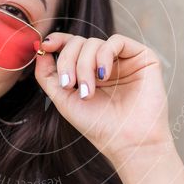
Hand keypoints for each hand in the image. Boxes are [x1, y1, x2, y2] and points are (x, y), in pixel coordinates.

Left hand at [33, 32, 173, 166]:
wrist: (128, 142)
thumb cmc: (98, 125)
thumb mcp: (63, 99)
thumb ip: (48, 75)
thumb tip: (40, 49)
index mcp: (89, 71)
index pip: (71, 46)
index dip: (57, 41)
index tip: (45, 46)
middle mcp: (106, 62)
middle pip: (78, 42)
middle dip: (68, 61)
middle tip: (68, 85)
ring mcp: (124, 59)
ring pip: (94, 42)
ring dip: (84, 65)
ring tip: (87, 92)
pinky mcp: (142, 57)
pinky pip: (116, 41)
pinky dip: (104, 56)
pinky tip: (103, 76)